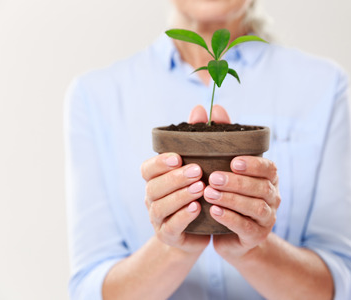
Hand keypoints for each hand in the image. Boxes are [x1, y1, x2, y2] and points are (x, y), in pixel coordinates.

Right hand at [139, 104, 229, 253]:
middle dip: (175, 178)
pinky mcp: (168, 235)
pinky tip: (197, 209)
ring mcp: (158, 218)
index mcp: (156, 179)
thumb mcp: (202, 163)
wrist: (198, 230)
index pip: (147, 168)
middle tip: (198, 171)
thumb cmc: (198, 191)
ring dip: (180, 196)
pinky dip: (182, 217)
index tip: (178, 156)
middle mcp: (152, 197)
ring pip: (160, 206)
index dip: (160, 162)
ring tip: (201, 188)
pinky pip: (170, 227)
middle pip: (154, 187)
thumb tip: (200, 108)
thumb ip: (200, 137)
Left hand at [204, 156, 280, 259]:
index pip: (270, 169)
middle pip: (262, 188)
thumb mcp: (232, 183)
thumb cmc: (229, 202)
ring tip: (209, 194)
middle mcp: (273, 199)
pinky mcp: (257, 236)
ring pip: (256, 207)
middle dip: (237, 182)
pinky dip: (229, 217)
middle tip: (213, 178)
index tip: (233, 162)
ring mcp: (267, 219)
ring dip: (231, 199)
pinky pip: (246, 226)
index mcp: (270, 181)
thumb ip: (227, 164)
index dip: (254, 165)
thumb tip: (209, 138)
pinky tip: (214, 211)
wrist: (232, 239)